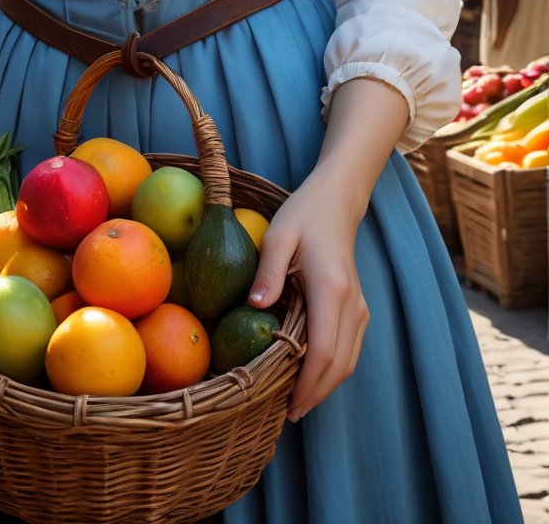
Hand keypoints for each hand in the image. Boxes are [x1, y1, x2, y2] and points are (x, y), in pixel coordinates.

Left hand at [247, 176, 368, 422]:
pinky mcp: (358, 307)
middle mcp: (352, 303)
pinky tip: (312, 375)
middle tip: (289, 414)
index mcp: (330, 289)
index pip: (324, 349)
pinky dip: (333, 368)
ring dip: (326, 385)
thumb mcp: (278, 235)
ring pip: (349, 360)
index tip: (289, 405)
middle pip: (340, 364)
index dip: (308, 383)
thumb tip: (255, 306)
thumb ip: (267, 271)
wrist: (337, 201)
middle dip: (317, 394)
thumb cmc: (304, 215)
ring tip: (298, 402)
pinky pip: (350, 347)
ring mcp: (359, 306)